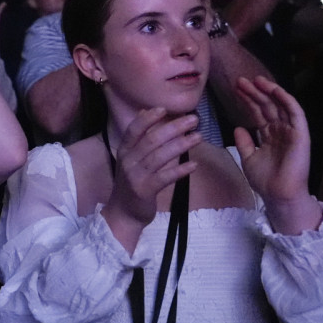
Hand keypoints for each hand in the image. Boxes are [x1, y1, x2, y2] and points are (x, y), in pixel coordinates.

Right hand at [106, 109, 200, 225]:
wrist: (123, 213)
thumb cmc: (131, 183)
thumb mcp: (130, 158)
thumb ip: (138, 137)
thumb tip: (144, 112)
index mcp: (124, 151)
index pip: (134, 130)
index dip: (148, 118)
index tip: (165, 109)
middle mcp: (128, 161)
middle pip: (152, 140)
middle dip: (174, 128)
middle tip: (193, 120)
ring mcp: (136, 176)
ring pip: (160, 156)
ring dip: (181, 145)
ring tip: (198, 137)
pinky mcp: (145, 191)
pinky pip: (165, 178)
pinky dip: (180, 170)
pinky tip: (194, 165)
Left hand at [233, 77, 311, 209]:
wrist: (279, 196)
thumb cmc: (266, 181)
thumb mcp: (249, 159)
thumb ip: (244, 143)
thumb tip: (238, 127)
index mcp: (269, 136)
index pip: (257, 113)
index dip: (247, 100)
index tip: (235, 89)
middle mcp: (280, 131)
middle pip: (267, 106)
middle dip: (254, 92)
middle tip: (240, 80)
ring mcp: (291, 132)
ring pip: (280, 106)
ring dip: (268, 91)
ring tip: (255, 80)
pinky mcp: (301, 135)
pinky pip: (295, 113)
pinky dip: (286, 100)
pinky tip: (275, 90)